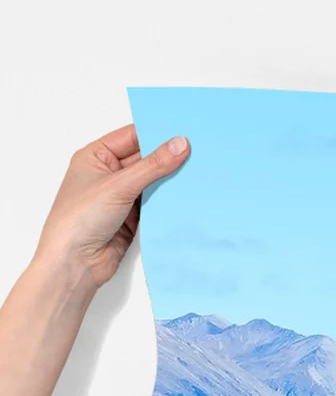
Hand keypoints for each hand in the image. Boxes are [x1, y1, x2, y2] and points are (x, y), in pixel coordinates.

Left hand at [34, 125, 189, 291]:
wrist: (76, 263)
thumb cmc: (80, 219)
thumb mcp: (119, 185)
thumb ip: (152, 166)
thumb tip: (180, 144)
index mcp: (96, 157)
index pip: (132, 137)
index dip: (156, 133)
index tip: (184, 131)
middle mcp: (108, 175)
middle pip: (145, 160)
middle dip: (168, 159)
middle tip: (198, 152)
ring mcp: (121, 197)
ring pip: (153, 184)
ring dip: (170, 182)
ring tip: (199, 173)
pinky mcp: (133, 219)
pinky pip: (156, 205)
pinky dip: (169, 202)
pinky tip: (188, 197)